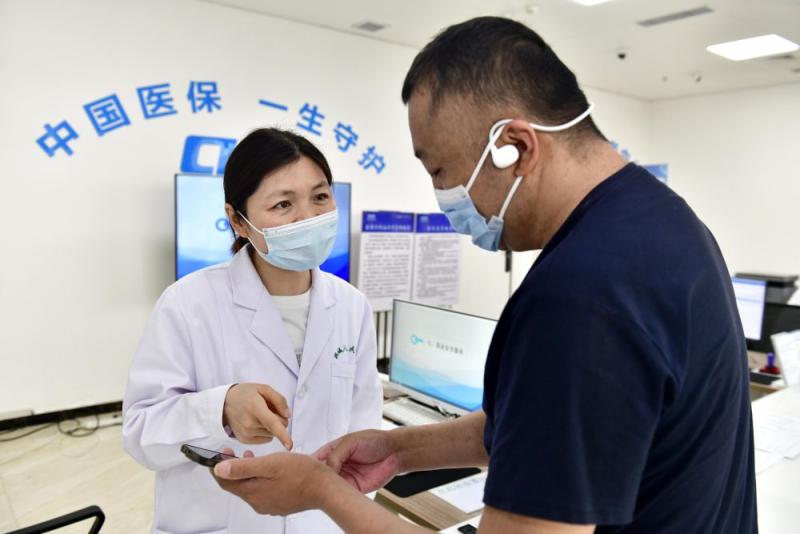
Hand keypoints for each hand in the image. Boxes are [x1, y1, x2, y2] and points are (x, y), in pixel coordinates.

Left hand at [212, 450, 331, 515]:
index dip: (219, 467)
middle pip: (238, 486)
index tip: (221, 452)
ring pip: (251, 488)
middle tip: (236, 451)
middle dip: (234, 468)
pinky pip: (263, 491)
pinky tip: (269, 469)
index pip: (226, 482)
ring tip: (253, 456)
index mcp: (253, 493)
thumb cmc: (300, 473)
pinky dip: (260, 479)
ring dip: (247, 472)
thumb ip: (242, 467)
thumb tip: (218, 470)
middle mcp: (258, 503)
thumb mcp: (269, 464)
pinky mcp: (280, 503)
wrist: (325, 488)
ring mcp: (270, 505)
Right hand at [223, 383, 292, 448]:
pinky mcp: (245, 440)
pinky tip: (256, 422)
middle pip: (277, 427)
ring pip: (272, 433)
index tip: (290, 445)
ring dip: (271, 425)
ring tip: (259, 414)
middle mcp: (249, 423)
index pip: (272, 423)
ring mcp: (246, 433)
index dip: (283, 435)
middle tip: (268, 409)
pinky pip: (266, 438)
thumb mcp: (264, 388)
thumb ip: (279, 400)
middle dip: (279, 419)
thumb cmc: (246, 394)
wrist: (224, 403)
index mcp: (254, 407)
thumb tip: (288, 416)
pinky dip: (265, 431)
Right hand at [313, 429, 401, 492]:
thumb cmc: (373, 441)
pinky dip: (340, 497)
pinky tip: (338, 495)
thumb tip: (326, 469)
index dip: (308, 468)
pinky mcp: (353, 488)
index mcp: (331, 452)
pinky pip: (343, 495)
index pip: (314, 461)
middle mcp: (336, 465)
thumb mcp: (351, 442)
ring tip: (327, 489)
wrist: (394, 451)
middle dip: (316, 482)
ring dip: (328, 490)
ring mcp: (344, 477)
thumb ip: (336, 454)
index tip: (306, 473)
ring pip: (330, 488)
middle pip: (320, 477)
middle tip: (315, 485)